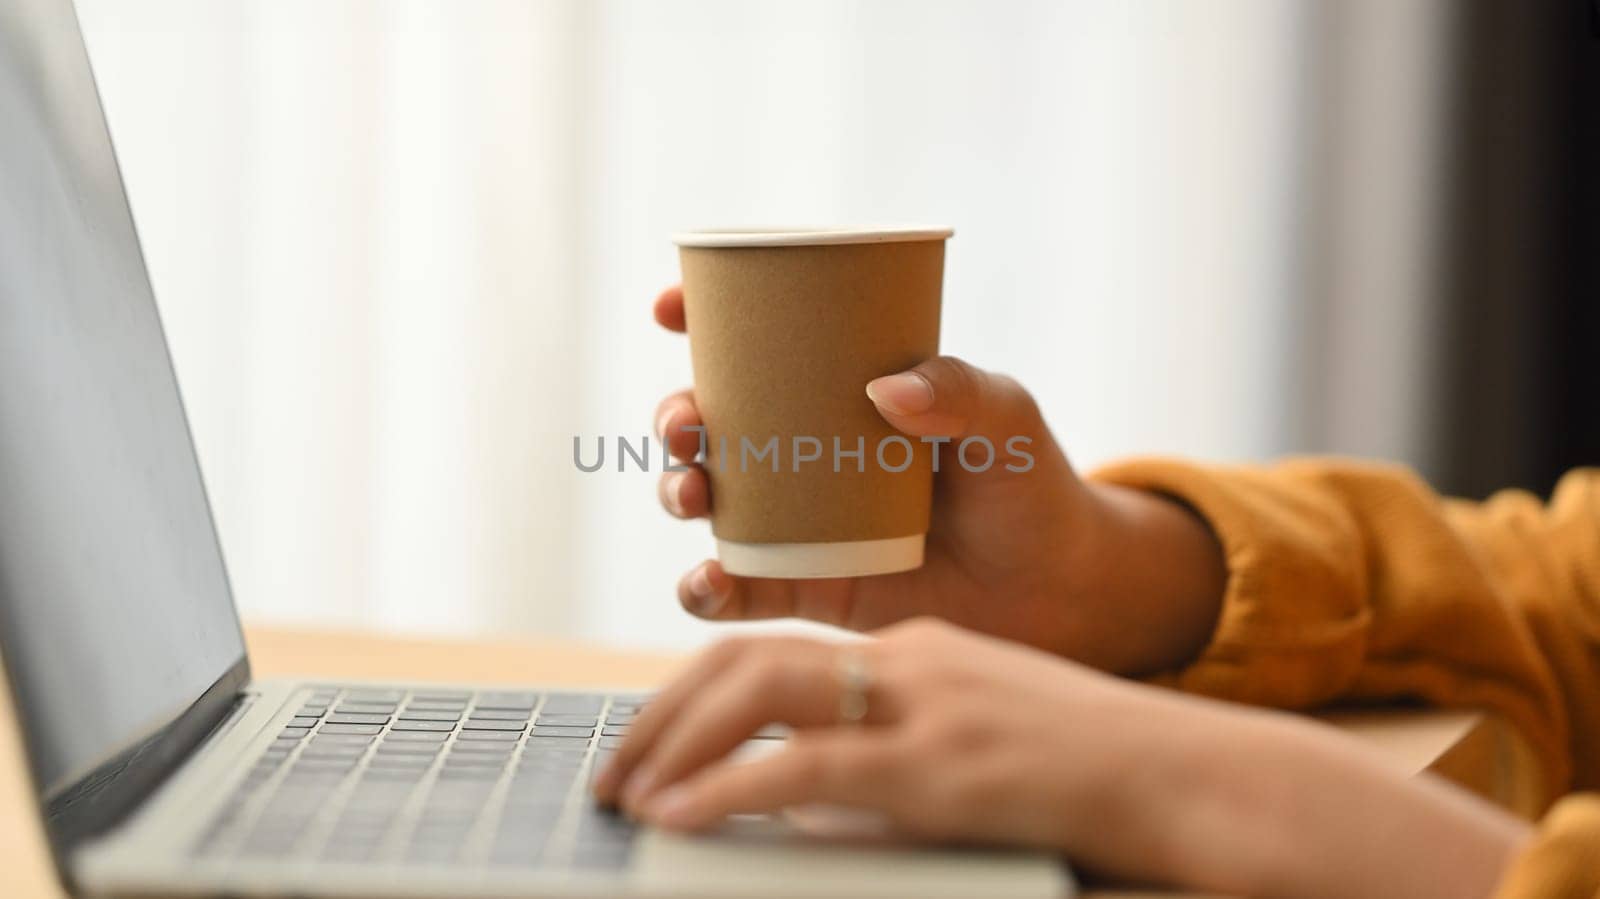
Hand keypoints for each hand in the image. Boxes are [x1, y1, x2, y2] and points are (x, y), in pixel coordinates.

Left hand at [595, 619, 1528, 897]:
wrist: (1185, 777)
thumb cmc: (1091, 771)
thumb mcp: (983, 739)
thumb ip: (900, 753)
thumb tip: (811, 798)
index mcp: (916, 648)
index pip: (778, 647)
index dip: (695, 688)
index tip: (651, 737)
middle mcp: (909, 659)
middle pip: (749, 656)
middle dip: (662, 710)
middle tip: (612, 770)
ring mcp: (923, 705)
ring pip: (760, 694)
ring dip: (674, 743)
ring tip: (627, 794)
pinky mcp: (939, 763)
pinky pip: (801, 767)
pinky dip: (726, 790)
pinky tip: (682, 820)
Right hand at [652, 284, 1226, 674]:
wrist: (1056, 593)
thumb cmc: (1032, 488)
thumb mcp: (1008, 421)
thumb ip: (962, 392)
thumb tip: (888, 389)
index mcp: (841, 393)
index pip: (757, 344)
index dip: (700, 318)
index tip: (670, 307)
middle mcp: (805, 454)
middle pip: (710, 423)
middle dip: (675, 415)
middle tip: (687, 424)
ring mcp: (797, 524)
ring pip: (707, 500)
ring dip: (677, 490)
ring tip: (694, 495)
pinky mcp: (804, 592)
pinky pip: (734, 592)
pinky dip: (704, 590)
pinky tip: (709, 581)